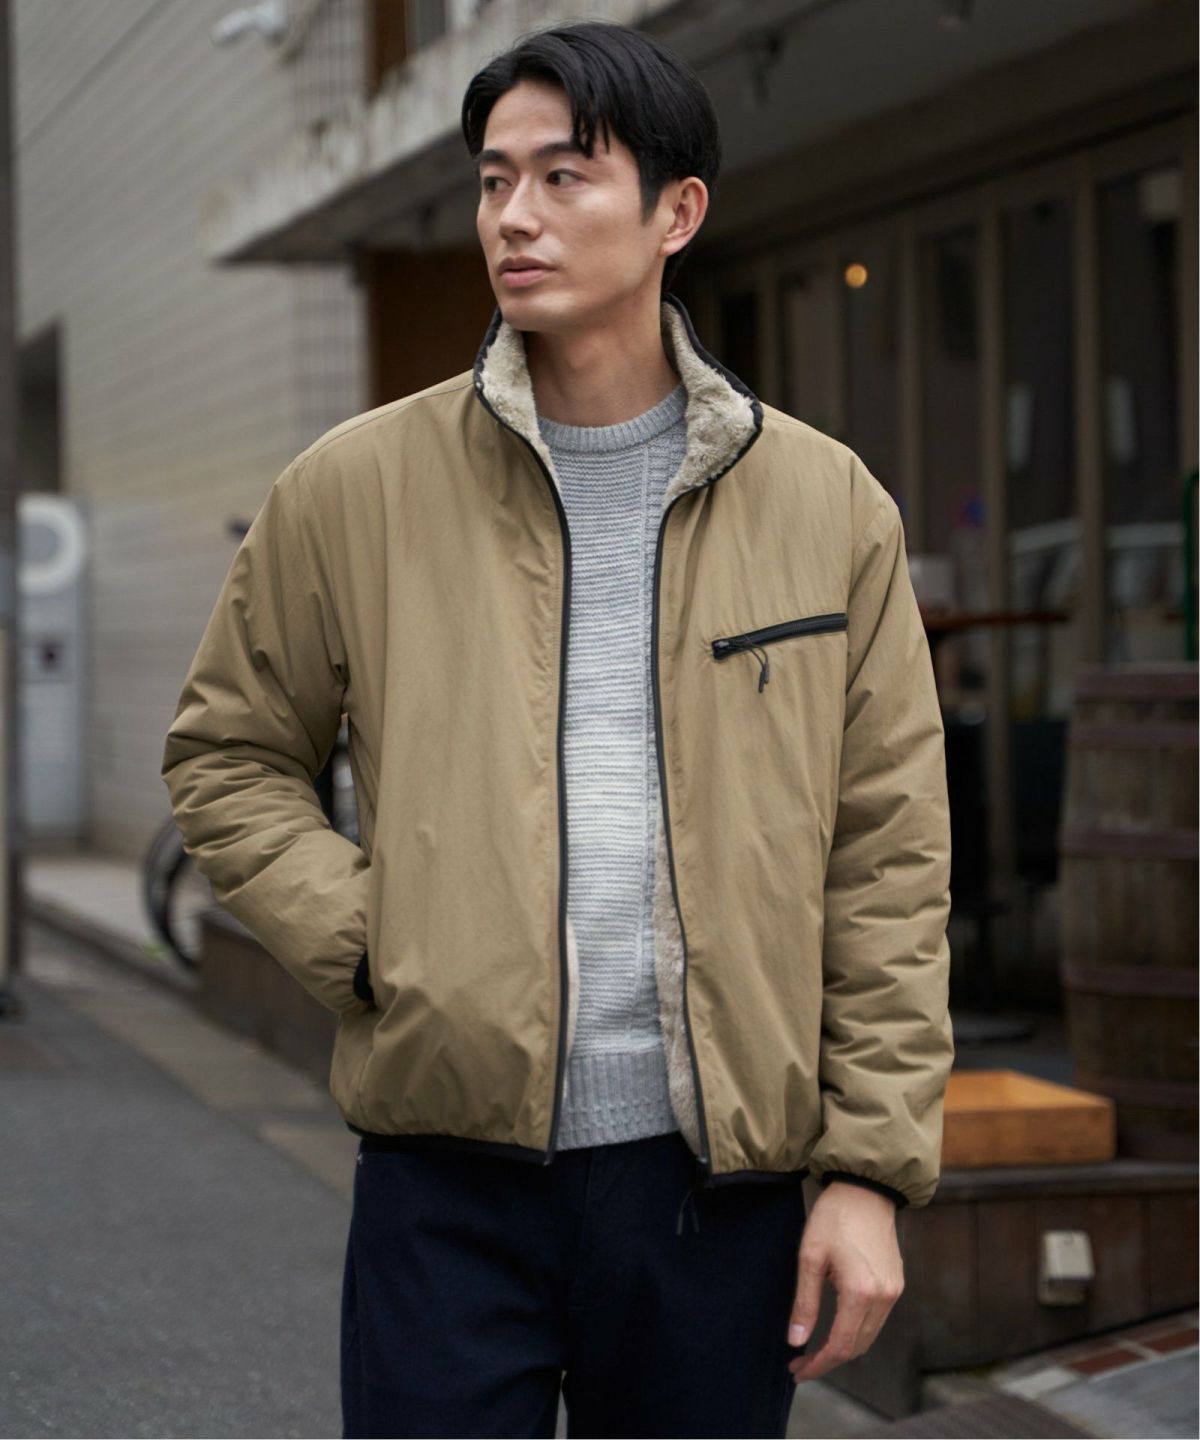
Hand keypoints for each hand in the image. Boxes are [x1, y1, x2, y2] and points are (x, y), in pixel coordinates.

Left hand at [785, 1181, 903, 1383]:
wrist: (865, 1190)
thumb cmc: (833, 1218)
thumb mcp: (810, 1257)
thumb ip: (804, 1302)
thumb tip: (796, 1342)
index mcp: (860, 1292)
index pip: (840, 1346)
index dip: (818, 1364)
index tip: (797, 1371)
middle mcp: (883, 1297)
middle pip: (857, 1347)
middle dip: (828, 1360)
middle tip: (800, 1364)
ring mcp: (893, 1292)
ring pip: (868, 1337)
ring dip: (843, 1348)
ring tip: (814, 1350)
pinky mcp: (896, 1284)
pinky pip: (876, 1320)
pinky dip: (856, 1331)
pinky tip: (836, 1327)